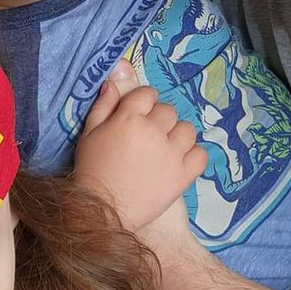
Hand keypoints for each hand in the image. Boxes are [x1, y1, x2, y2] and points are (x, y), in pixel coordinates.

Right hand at [75, 60, 206, 232]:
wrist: (102, 212)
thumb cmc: (92, 171)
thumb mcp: (89, 134)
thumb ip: (105, 104)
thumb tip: (117, 77)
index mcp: (129, 118)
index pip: (148, 94)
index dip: (143, 104)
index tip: (137, 117)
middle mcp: (153, 132)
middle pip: (168, 111)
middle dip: (159, 120)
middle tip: (147, 138)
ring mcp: (171, 154)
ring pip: (187, 130)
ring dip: (176, 136)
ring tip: (163, 150)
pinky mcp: (183, 175)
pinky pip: (201, 155)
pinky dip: (192, 156)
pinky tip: (178, 162)